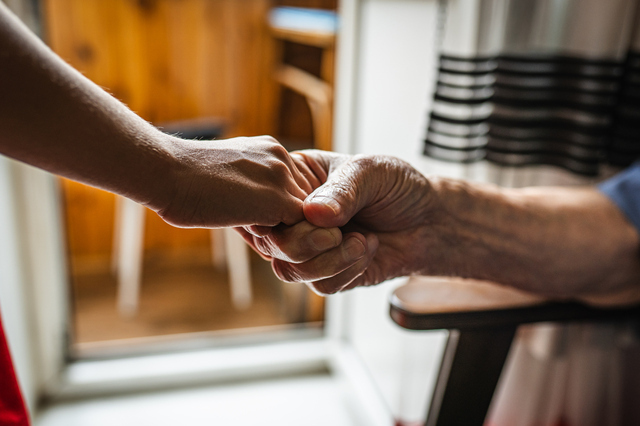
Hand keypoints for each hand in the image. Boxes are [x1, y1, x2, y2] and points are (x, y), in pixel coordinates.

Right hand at [151, 136, 321, 227]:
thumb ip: (249, 190)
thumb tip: (260, 220)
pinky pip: (296, 231)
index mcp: (270, 150)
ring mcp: (282, 178)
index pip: (292, 188)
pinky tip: (251, 234)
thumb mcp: (226, 177)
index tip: (253, 220)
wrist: (166, 173)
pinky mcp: (278, 201)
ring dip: (281, 232)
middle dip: (284, 222)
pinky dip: (277, 240)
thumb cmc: (184, 181)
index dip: (278, 211)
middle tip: (255, 231)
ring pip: (302, 218)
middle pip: (302, 202)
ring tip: (251, 232)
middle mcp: (281, 158)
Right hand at [239, 150, 448, 294]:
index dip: (280, 214)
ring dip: (331, 260)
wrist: (431, 220)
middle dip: (306, 242)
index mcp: (295, 183)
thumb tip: (313, 213)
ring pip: (290, 269)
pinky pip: (320, 286)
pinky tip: (367, 250)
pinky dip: (347, 271)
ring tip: (361, 240)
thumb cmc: (397, 186)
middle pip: (271, 242)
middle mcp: (297, 218)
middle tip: (338, 233)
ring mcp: (310, 248)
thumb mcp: (371, 171)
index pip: (264, 202)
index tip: (311, 213)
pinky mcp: (329, 274)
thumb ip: (342, 190)